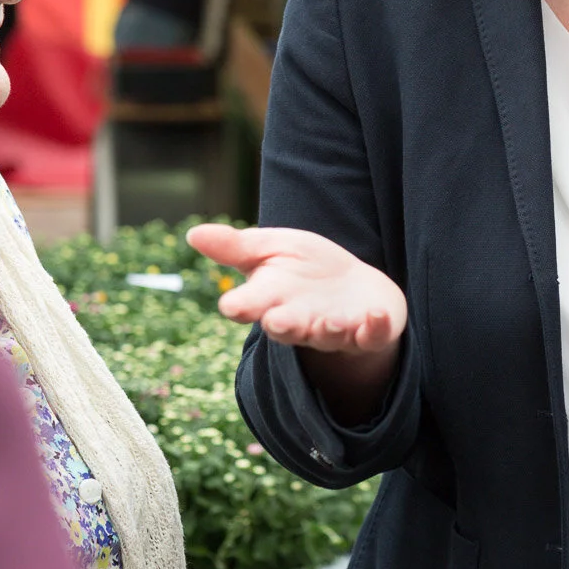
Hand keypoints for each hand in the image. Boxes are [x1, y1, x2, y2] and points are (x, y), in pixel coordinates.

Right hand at [187, 224, 405, 355]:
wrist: (353, 291)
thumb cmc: (303, 269)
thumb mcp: (271, 249)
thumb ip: (235, 246)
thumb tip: (192, 233)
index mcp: (271, 301)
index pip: (250, 305)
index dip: (241, 306)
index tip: (232, 305)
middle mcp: (301, 320)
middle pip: (288, 328)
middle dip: (284, 325)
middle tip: (276, 321)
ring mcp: (336, 329)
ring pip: (328, 334)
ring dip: (329, 329)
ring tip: (330, 322)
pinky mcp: (370, 332)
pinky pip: (373, 335)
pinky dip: (375, 327)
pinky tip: (377, 315)